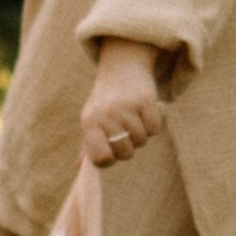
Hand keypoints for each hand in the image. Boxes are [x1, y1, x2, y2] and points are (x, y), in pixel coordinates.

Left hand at [81, 40, 164, 170]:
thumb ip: (88, 144)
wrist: (121, 68)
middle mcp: (106, 114)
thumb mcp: (92, 119)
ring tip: (133, 118)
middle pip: (125, 153)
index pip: (100, 158)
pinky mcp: (145, 99)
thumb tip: (80, 167)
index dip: (109, 160)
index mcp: (89, 121)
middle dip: (128, 148)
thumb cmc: (105, 101)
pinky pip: (155, 129)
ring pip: (141, 141)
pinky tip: (145, 112)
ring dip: (141, 134)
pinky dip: (153, 124)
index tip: (111, 151)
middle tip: (125, 132)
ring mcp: (126, 107)